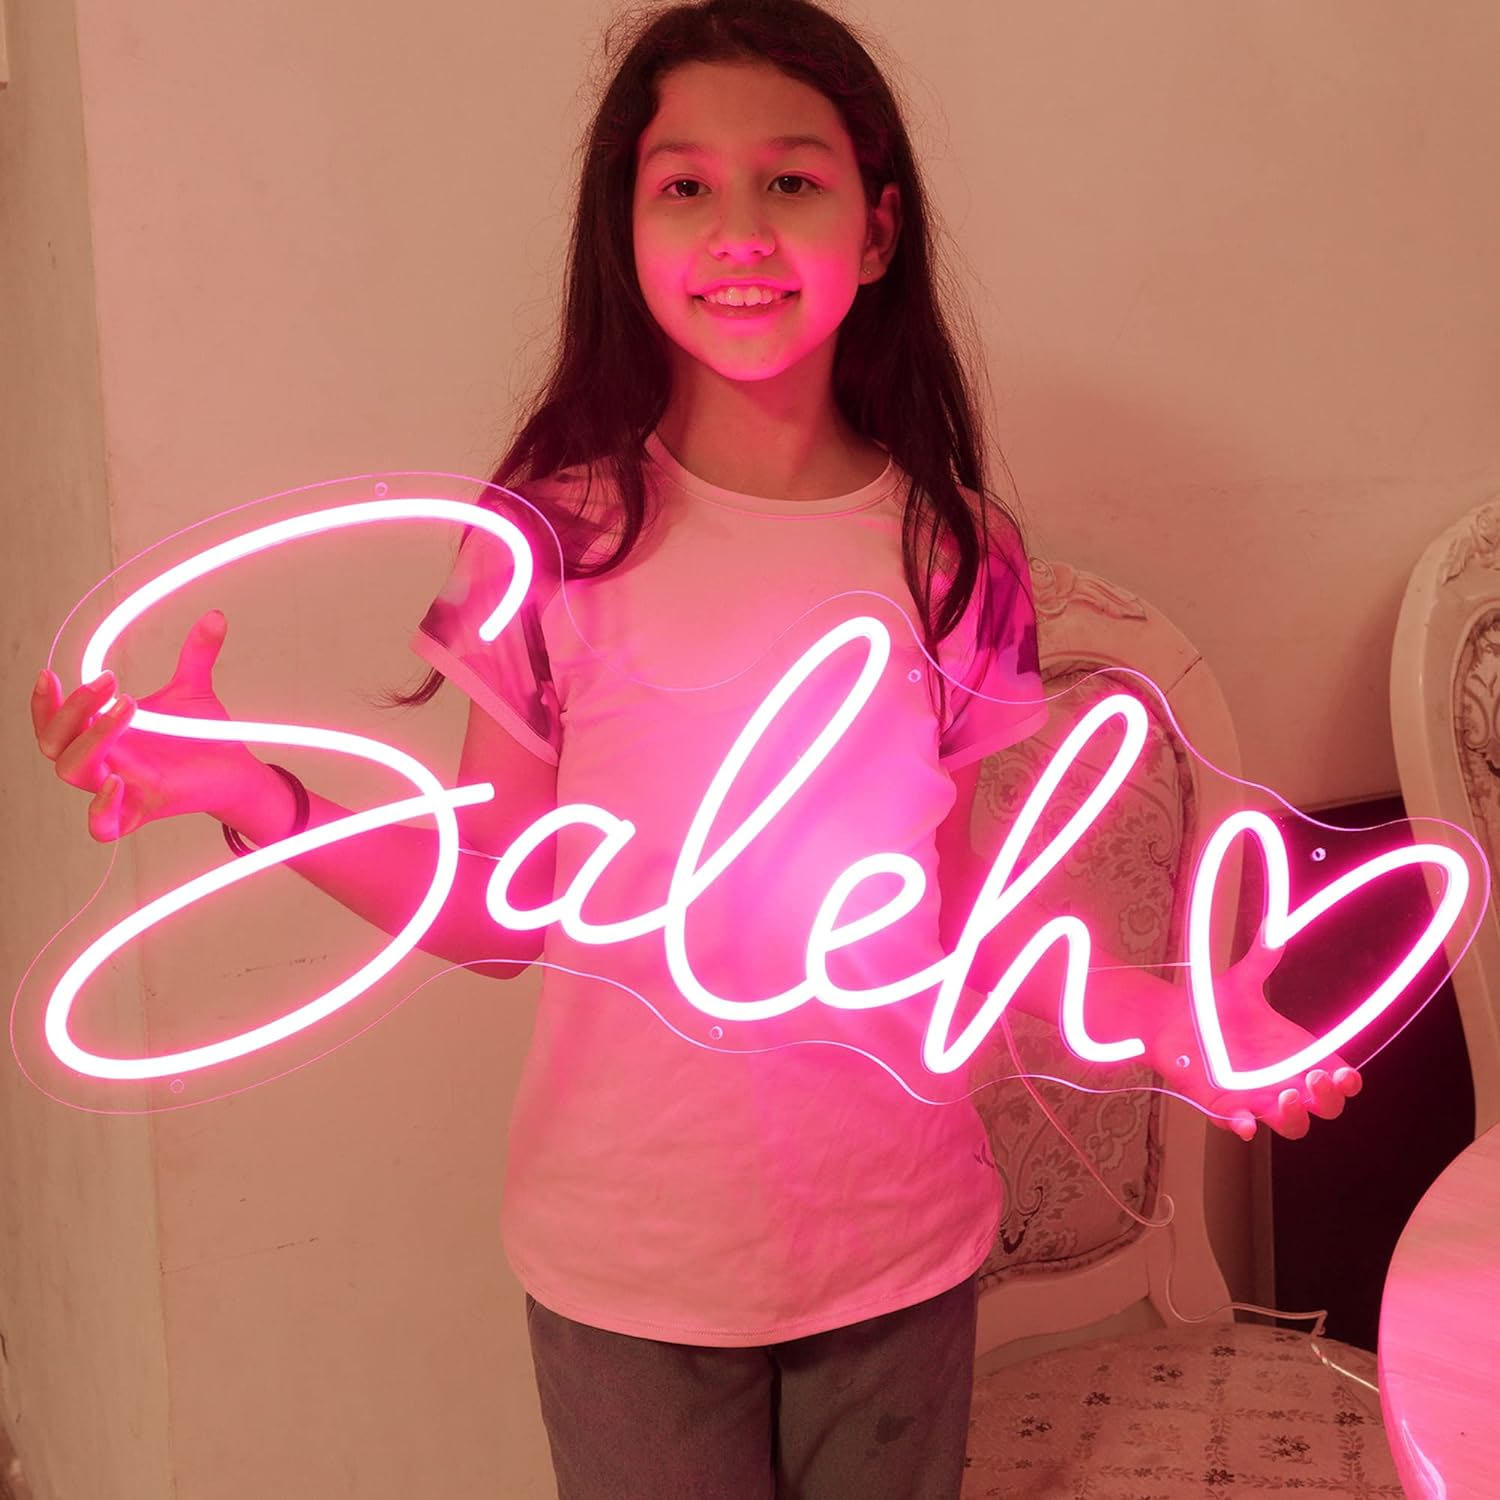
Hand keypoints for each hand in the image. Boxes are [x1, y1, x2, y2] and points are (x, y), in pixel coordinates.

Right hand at [31, 610, 270, 840]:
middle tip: (110, 681)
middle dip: (71, 709)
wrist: (237, 770)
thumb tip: (216, 616)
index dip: (44, 702)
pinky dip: (101, 808)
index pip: (53, 723)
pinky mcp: (142, 811)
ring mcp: (119, 788)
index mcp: (104, 735)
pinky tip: (119, 780)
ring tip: (129, 706)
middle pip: (54, 743)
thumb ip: (196, 654)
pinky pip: (103, 826)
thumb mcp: (193, 689)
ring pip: (73, 771)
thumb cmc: (203, 736)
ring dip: (93, 737)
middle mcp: (104, 762)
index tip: (52, 673)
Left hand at [1141, 937, 1362, 1140]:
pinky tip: (1245, 1122)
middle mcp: (1283, 1080)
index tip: (1345, 1073)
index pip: (1338, 1078)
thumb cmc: (1213, 1006)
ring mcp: (1257, 1097)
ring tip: (1287, 1096)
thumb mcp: (1240, 983)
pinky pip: (1241, 1125)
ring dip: (1295, 1117)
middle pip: (1325, 1107)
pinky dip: (1245, 1126)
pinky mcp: (1225, 1106)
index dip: (1348, 1082)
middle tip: (1314, 1079)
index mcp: (1296, 1054)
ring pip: (1292, 1125)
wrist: (1170, 1020)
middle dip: (1328, 1099)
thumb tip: (1273, 926)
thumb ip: (1260, 960)